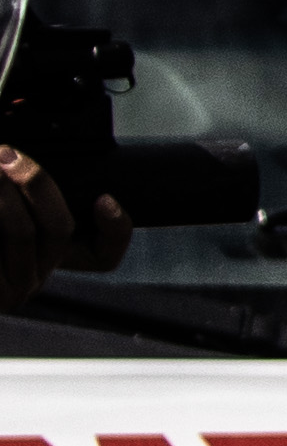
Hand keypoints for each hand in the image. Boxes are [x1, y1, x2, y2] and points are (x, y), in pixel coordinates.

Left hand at [0, 144, 127, 314]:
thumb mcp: (3, 214)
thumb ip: (21, 194)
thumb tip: (19, 156)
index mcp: (44, 261)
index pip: (102, 256)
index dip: (115, 229)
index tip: (104, 198)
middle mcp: (31, 279)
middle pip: (58, 229)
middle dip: (37, 183)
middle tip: (8, 155)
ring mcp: (7, 291)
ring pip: (21, 232)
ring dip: (3, 192)